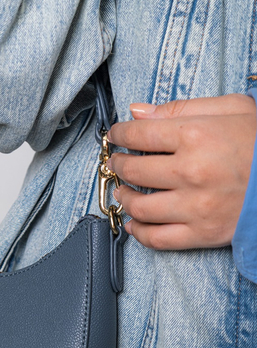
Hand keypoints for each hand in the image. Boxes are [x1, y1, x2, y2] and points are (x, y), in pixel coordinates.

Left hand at [106, 94, 256, 249]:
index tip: (115, 135)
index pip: (138, 135)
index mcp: (196, 136)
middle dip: (118, 164)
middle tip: (117, 161)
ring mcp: (195, 206)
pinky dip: (138, 232)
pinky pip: (157, 239)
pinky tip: (134, 223)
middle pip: (134, 169)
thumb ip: (181, 108)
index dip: (119, 134)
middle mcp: (190, 172)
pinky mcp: (202, 233)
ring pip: (139, 206)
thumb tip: (137, 112)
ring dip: (123, 197)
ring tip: (123, 191)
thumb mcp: (232, 109)